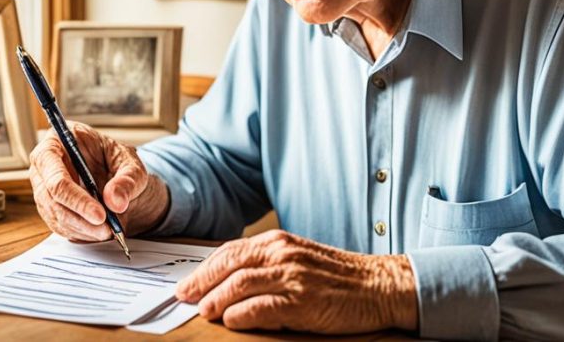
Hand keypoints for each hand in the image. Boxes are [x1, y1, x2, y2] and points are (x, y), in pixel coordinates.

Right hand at [29, 121, 169, 241]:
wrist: (113, 172)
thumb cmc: (114, 158)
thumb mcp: (129, 161)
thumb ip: (127, 179)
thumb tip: (115, 201)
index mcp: (55, 144)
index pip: (56, 176)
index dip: (76, 198)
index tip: (100, 214)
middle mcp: (43, 167)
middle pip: (51, 200)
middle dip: (81, 218)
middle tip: (107, 229)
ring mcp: (43, 189)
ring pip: (55, 216)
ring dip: (82, 229)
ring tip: (108, 231)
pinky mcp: (49, 208)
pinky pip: (60, 226)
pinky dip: (81, 233)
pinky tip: (98, 231)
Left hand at [176, 229, 417, 333]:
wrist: (379, 286)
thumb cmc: (338, 277)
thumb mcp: (299, 259)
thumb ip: (267, 264)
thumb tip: (230, 279)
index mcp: (279, 242)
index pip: (230, 252)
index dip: (204, 269)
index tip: (187, 283)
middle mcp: (282, 254)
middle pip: (228, 265)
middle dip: (201, 282)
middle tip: (184, 297)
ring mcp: (292, 277)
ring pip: (240, 285)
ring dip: (216, 299)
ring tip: (203, 311)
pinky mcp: (303, 301)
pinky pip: (262, 307)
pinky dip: (241, 314)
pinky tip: (231, 320)